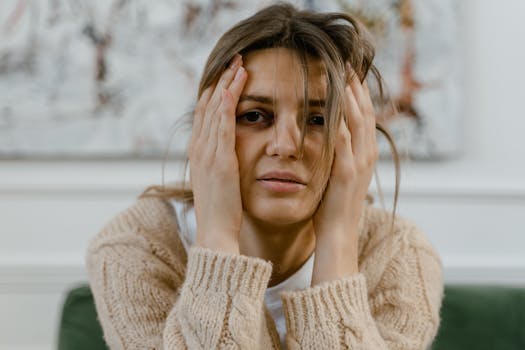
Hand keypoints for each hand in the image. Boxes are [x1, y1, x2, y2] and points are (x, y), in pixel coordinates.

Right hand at [188, 54, 247, 252]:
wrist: (214, 233)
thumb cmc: (220, 211)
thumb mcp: (217, 182)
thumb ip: (219, 163)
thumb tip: (227, 153)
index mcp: (199, 152)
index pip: (206, 113)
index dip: (216, 91)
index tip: (228, 74)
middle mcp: (199, 148)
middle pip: (208, 105)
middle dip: (222, 80)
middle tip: (235, 59)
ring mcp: (207, 153)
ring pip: (215, 110)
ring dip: (227, 85)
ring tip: (239, 64)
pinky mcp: (219, 160)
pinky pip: (222, 126)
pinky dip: (227, 105)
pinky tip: (234, 87)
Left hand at [311, 65, 377, 283]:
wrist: (337, 236)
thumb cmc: (333, 208)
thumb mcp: (338, 177)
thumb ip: (338, 156)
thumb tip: (328, 139)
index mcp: (364, 155)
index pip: (364, 117)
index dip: (358, 94)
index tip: (349, 74)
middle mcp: (366, 155)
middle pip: (365, 113)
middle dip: (356, 88)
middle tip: (347, 64)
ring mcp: (359, 163)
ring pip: (358, 122)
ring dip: (350, 96)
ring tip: (343, 74)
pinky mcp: (347, 172)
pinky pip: (344, 140)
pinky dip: (340, 120)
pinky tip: (333, 103)